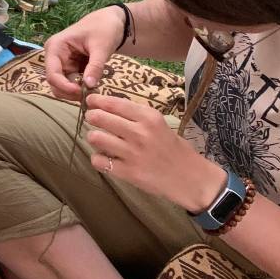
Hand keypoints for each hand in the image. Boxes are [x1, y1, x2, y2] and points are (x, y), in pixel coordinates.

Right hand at [44, 6, 125, 98]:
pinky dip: (80, 88)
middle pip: (54, 83)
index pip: (52, 74)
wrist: (110, 22)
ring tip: (93, 89)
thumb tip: (89, 86)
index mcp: (55, 47)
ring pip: (62, 86)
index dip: (64, 86)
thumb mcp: (102, 47)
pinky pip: (71, 84)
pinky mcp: (70, 68)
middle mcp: (54, 57)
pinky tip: (92, 85)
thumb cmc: (104, 28)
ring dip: (75, 92)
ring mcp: (61, 63)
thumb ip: (95, 66)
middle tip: (90, 94)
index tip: (82, 92)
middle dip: (70, 91)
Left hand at [83, 94, 226, 212]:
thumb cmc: (173, 148)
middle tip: (92, 118)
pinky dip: (97, 159)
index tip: (90, 100)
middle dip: (91, 116)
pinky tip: (104, 158)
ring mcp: (132, 153)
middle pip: (100, 117)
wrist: (190, 178)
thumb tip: (108, 106)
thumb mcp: (159, 124)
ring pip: (96, 138)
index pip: (115, 103)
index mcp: (149, 118)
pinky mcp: (128, 172)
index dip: (98, 100)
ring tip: (99, 139)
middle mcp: (140, 133)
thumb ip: (136, 116)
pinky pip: (99, 161)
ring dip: (93, 137)